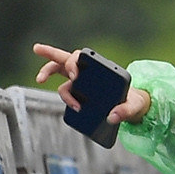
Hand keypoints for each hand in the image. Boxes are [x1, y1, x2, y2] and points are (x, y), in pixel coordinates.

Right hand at [33, 43, 151, 125]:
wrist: (134, 106)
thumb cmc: (134, 102)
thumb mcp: (134, 106)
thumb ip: (125, 111)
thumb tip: (111, 118)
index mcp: (100, 68)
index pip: (83, 57)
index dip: (74, 63)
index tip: (74, 76)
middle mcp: (89, 71)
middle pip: (65, 58)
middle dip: (50, 55)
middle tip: (44, 68)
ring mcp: (82, 81)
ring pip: (59, 70)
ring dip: (47, 72)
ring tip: (40, 79)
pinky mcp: (80, 92)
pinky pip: (66, 90)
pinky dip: (65, 97)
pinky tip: (71, 105)